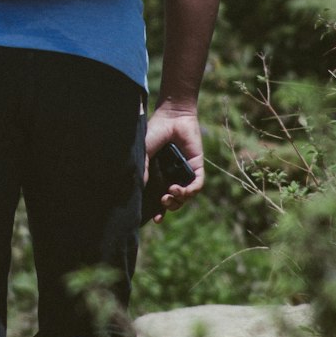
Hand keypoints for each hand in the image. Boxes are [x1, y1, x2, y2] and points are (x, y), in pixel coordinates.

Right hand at [143, 106, 204, 221]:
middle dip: (168, 207)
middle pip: (174, 201)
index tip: (155, 219)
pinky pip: (197, 185)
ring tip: (170, 192)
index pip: (158, 198)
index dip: (158, 211)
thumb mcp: (144, 153)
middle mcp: (172, 176)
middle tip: (163, 202)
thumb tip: (138, 190)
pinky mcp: (197, 167)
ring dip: (178, 199)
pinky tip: (179, 188)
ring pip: (186, 196)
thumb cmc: (155, 132)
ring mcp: (185, 173)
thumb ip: (142, 170)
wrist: (171, 117)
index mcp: (158, 175)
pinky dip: (190, 191)